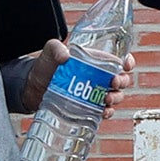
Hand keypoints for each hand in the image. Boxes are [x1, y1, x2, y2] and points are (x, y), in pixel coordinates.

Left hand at [20, 42, 136, 120]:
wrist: (31, 87)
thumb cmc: (44, 66)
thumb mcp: (50, 51)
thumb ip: (56, 48)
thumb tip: (65, 56)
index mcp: (96, 61)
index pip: (119, 60)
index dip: (128, 62)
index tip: (126, 65)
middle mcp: (99, 77)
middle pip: (121, 80)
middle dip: (122, 82)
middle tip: (113, 83)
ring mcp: (94, 94)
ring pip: (115, 96)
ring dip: (116, 98)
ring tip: (107, 99)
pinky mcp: (87, 108)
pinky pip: (103, 111)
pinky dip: (107, 112)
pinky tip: (103, 112)